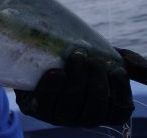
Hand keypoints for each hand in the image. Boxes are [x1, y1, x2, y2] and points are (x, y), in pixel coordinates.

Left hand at [15, 48, 137, 127]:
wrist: (41, 54)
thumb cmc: (80, 59)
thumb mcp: (108, 58)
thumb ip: (131, 64)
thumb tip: (141, 67)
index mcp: (103, 109)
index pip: (119, 110)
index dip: (120, 91)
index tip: (117, 68)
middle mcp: (82, 117)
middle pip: (95, 109)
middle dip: (96, 83)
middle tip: (92, 59)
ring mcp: (58, 115)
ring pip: (71, 106)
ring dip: (76, 80)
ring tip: (77, 56)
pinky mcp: (36, 108)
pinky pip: (45, 103)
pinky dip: (52, 87)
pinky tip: (56, 72)